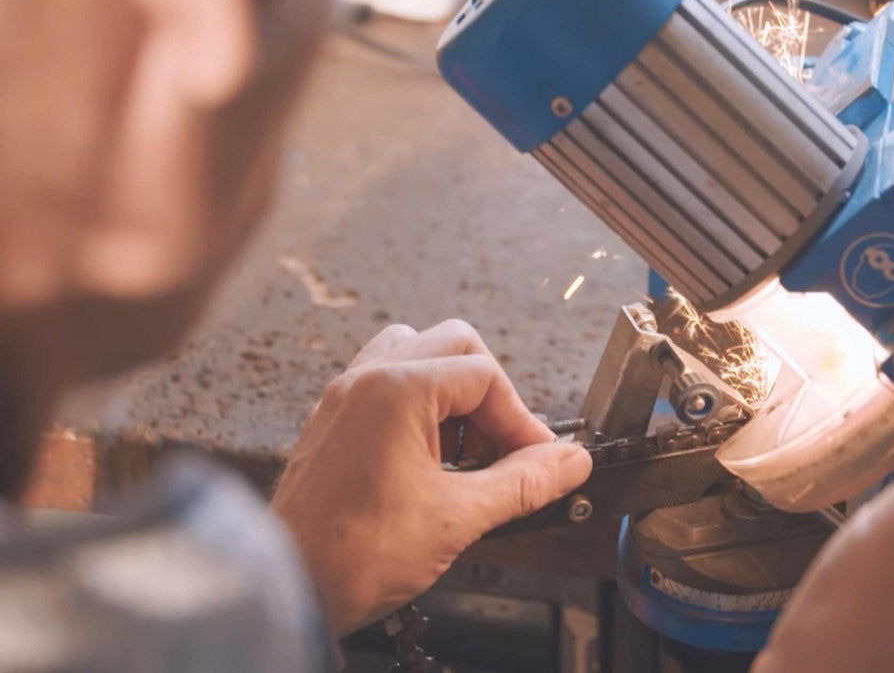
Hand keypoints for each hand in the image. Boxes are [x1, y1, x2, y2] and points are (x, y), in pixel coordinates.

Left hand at [270, 320, 591, 634]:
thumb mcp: (456, 519)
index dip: (522, 420)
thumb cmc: (352, 555)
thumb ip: (522, 483)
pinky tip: (430, 456)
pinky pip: (387, 382)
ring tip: (466, 451)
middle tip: (506, 450)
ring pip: (418, 354)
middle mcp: (367, 379)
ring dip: (454, 394)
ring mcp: (346, 396)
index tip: (538, 461)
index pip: (486, 377)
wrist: (283, 588)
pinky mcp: (334, 420)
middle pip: (456, 346)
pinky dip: (420, 406)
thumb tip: (568, 464)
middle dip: (492, 397)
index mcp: (397, 389)